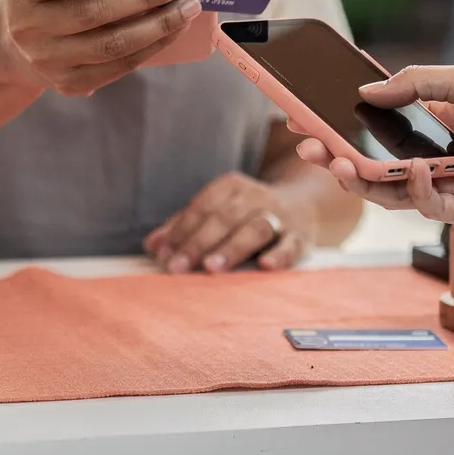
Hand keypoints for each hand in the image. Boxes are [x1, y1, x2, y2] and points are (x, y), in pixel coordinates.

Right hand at [0, 0, 202, 97]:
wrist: (15, 42)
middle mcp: (30, 28)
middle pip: (91, 15)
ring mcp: (49, 60)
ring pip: (110, 47)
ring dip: (155, 27)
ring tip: (187, 7)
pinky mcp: (71, 83)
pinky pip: (118, 67)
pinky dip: (150, 48)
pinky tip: (173, 29)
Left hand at [144, 172, 310, 273]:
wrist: (302, 204)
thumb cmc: (247, 214)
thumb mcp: (218, 211)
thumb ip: (185, 227)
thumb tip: (151, 245)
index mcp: (232, 187)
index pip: (202, 207)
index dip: (180, 231)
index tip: (162, 254)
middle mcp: (256, 197)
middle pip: (224, 219)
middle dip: (197, 243)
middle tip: (176, 267)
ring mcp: (280, 216)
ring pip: (255, 228)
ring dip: (231, 248)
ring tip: (210, 267)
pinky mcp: (300, 237)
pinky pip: (291, 245)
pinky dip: (279, 254)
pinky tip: (264, 266)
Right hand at [295, 64, 453, 226]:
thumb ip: (413, 84)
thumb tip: (363, 93)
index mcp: (433, 121)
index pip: (374, 124)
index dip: (340, 122)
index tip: (305, 116)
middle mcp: (434, 154)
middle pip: (373, 161)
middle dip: (337, 154)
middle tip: (308, 146)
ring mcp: (448, 184)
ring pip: (390, 189)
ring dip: (360, 177)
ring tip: (338, 162)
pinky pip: (428, 205)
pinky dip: (416, 188)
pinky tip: (417, 169)